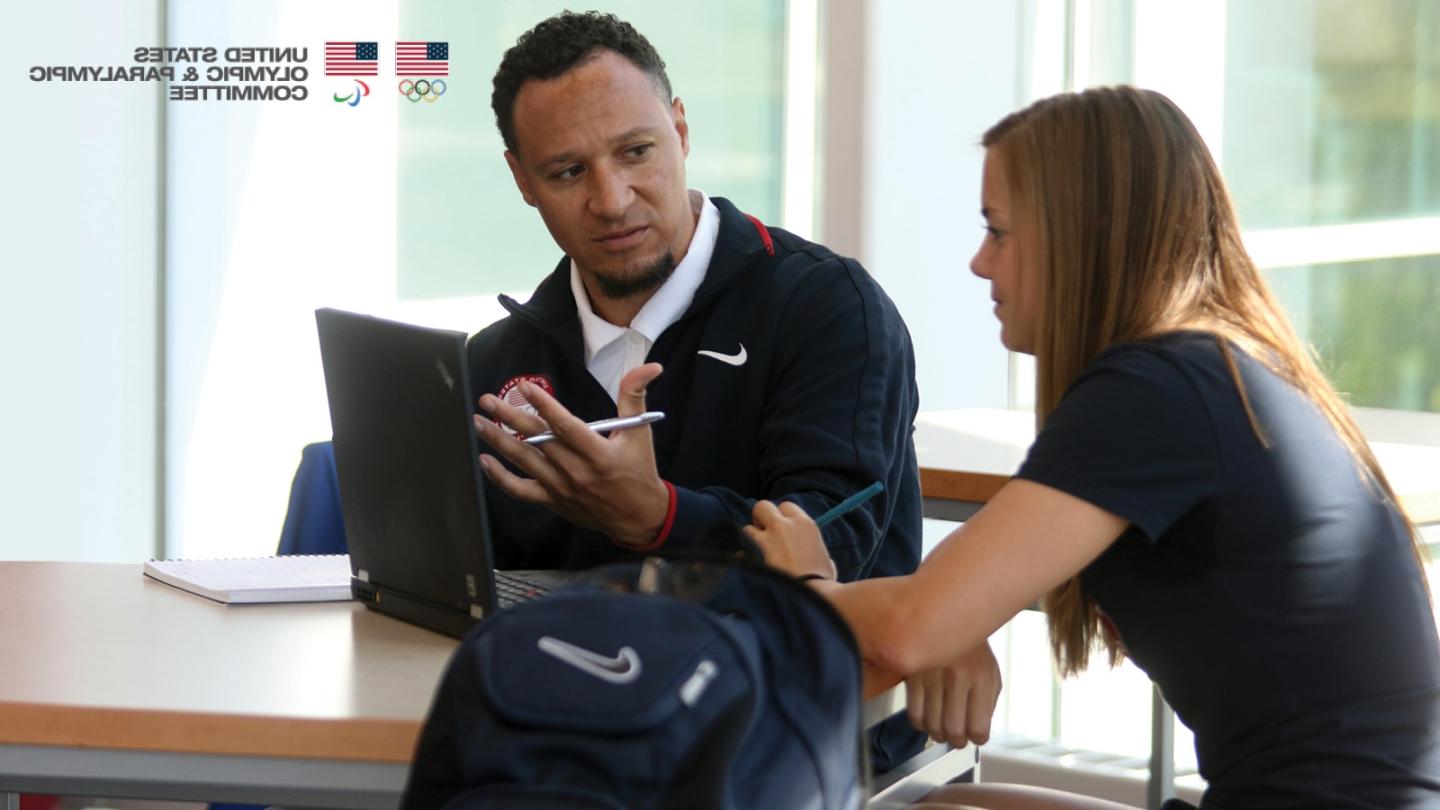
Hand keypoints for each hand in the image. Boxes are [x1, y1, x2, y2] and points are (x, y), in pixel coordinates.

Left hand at [473, 363, 668, 547]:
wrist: (639, 516)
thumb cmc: (639, 471)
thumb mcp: (640, 431)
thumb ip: (635, 396)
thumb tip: (649, 367)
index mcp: (599, 453)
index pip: (565, 425)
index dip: (543, 404)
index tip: (525, 386)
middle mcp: (577, 471)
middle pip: (537, 439)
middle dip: (509, 417)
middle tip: (488, 400)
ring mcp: (562, 488)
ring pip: (524, 462)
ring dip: (499, 441)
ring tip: (480, 422)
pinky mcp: (553, 501)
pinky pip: (520, 490)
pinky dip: (500, 478)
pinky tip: (485, 461)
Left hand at [744, 500, 836, 580]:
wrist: (810, 598)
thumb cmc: (822, 584)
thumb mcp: (826, 562)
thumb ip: (814, 551)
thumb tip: (814, 557)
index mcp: (805, 524)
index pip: (786, 506)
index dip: (782, 517)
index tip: (783, 529)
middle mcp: (784, 526)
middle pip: (763, 506)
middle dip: (760, 519)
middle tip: (765, 534)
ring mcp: (767, 538)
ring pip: (748, 528)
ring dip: (751, 540)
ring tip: (758, 554)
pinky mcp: (753, 554)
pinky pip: (741, 551)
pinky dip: (744, 559)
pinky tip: (752, 569)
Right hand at [904, 641, 1001, 747]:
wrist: (947, 615)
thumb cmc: (972, 650)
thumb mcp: (991, 673)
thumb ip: (988, 703)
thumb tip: (977, 733)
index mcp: (981, 678)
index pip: (979, 728)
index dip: (977, 738)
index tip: (975, 736)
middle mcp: (957, 677)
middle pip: (953, 730)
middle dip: (956, 740)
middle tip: (957, 737)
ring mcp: (932, 675)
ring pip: (932, 725)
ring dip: (938, 733)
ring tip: (942, 728)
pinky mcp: (912, 674)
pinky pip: (914, 714)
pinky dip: (921, 723)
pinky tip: (927, 718)